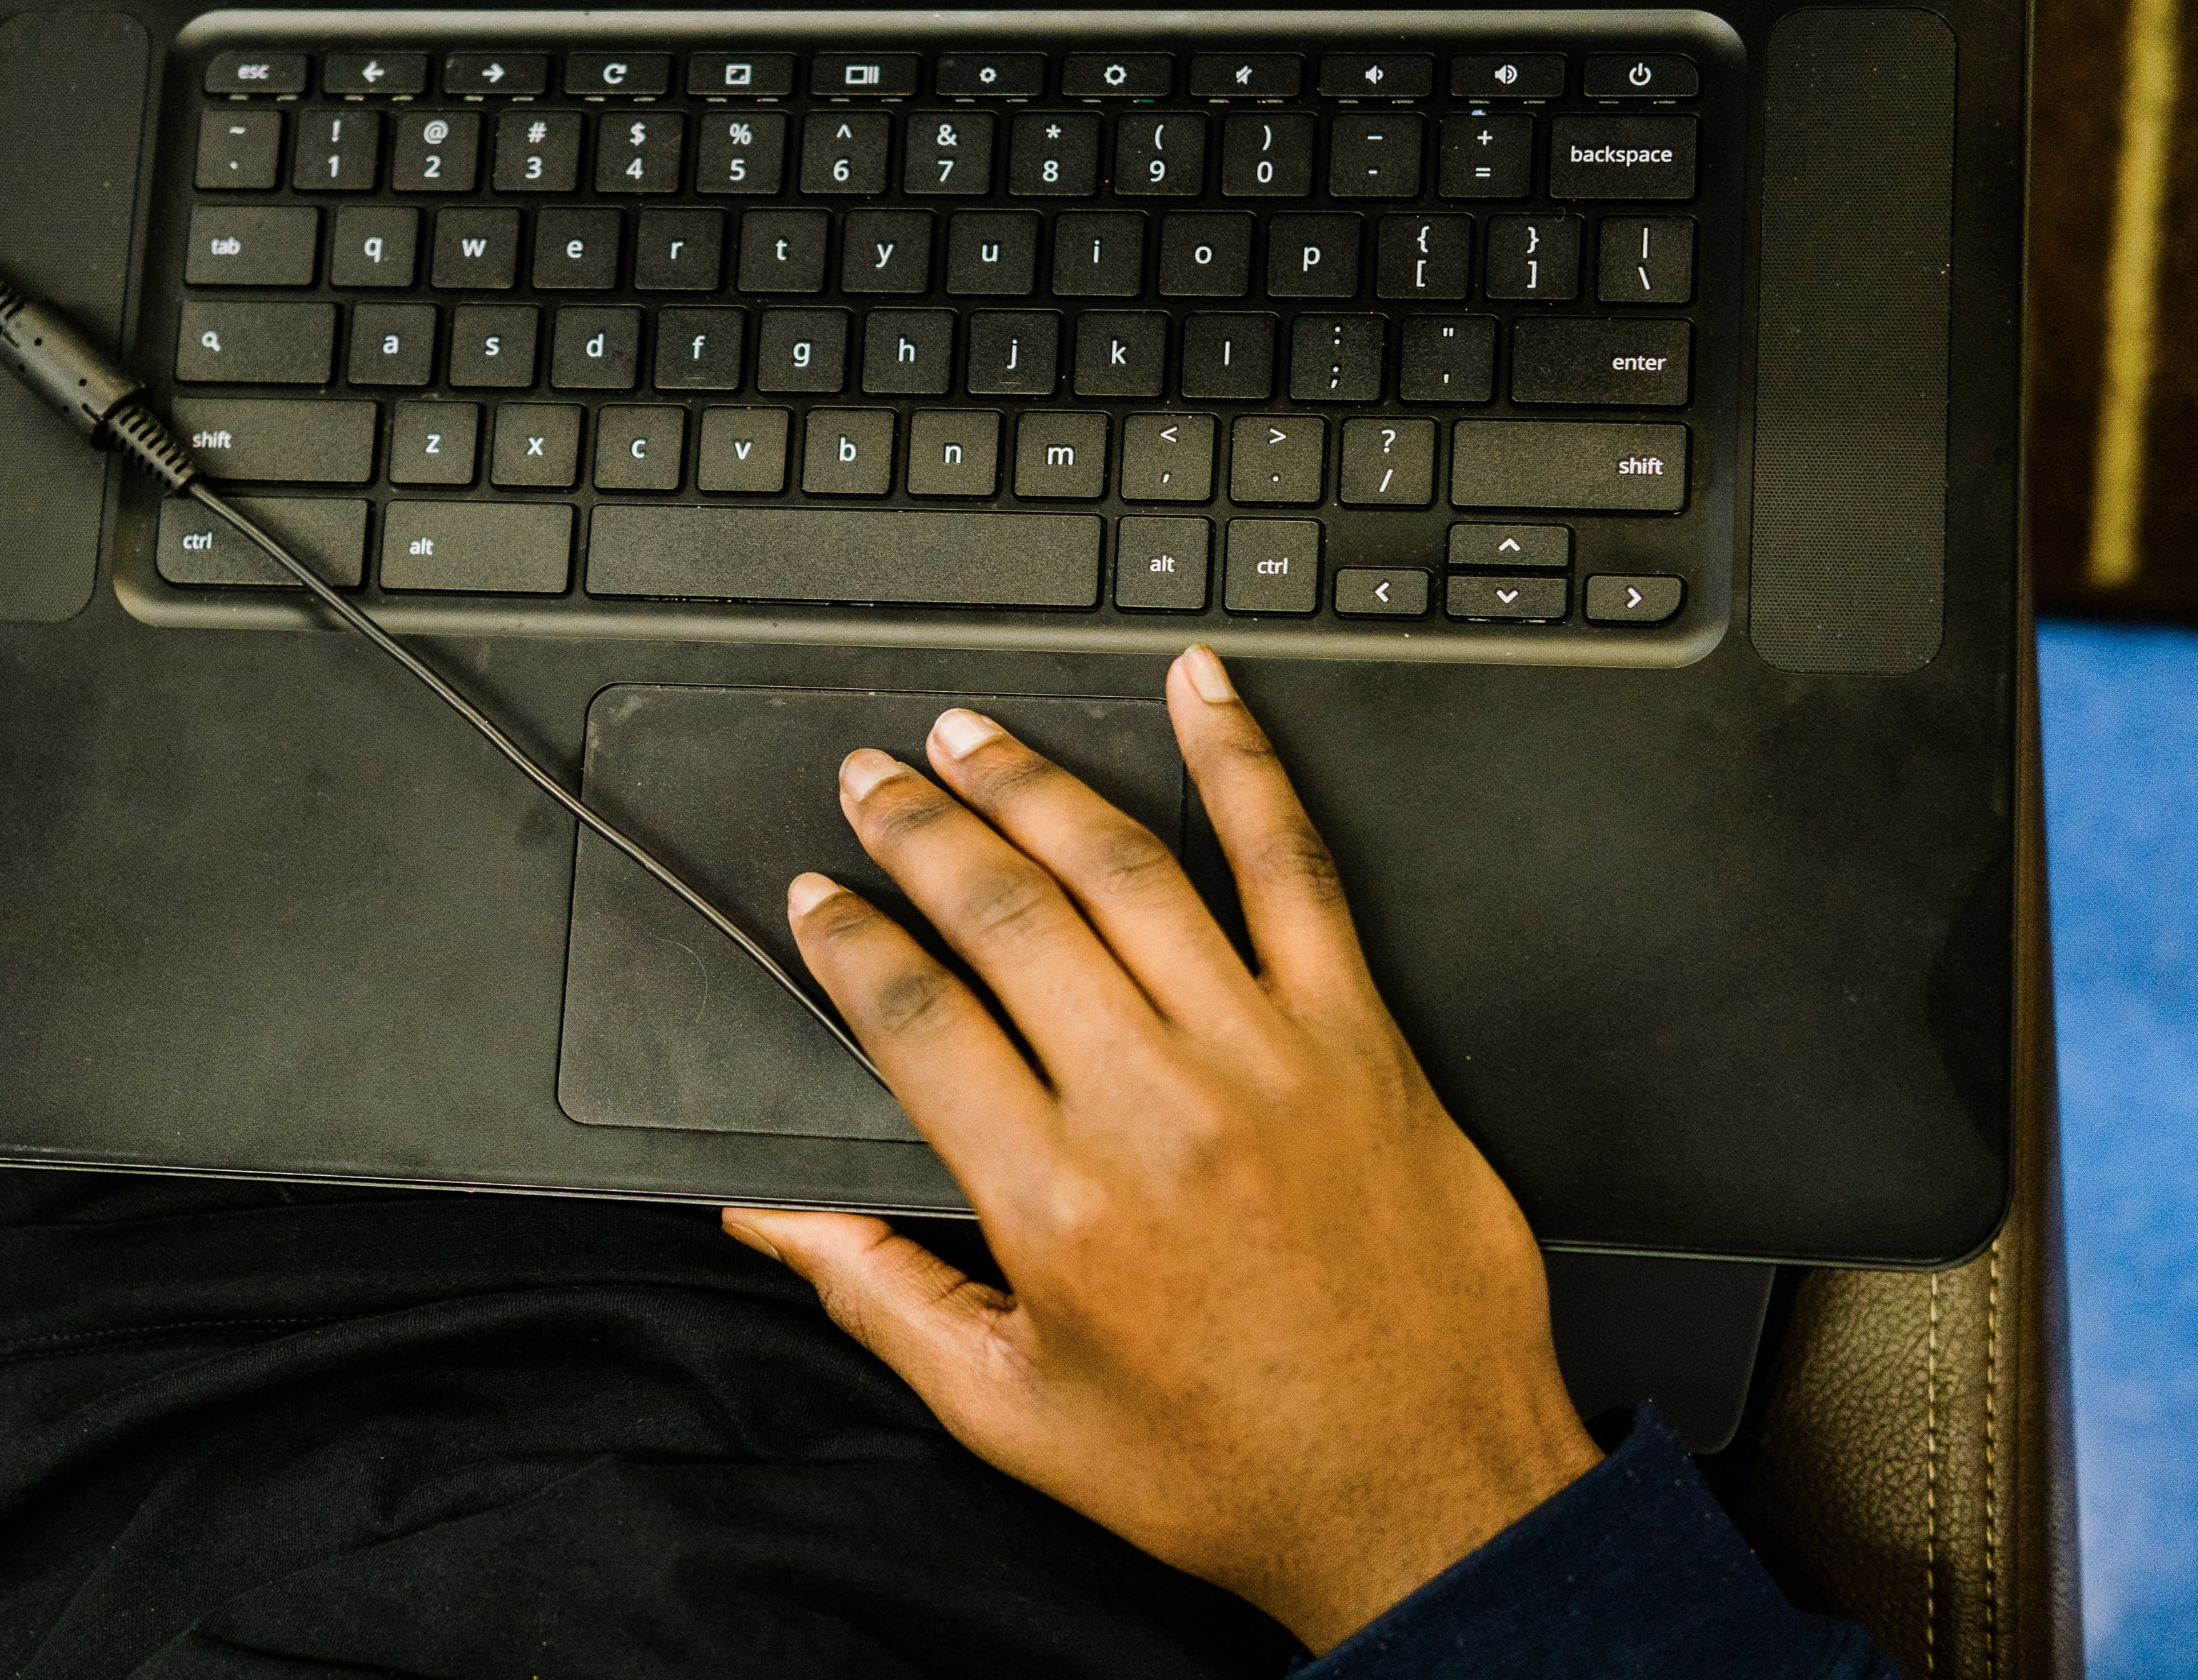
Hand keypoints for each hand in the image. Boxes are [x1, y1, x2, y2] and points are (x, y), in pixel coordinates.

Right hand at [724, 645, 1598, 1652]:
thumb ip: (877, 1294)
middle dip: (916, 827)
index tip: (816, 897)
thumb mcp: (1011, 1410)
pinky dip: (1245, 766)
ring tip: (970, 734)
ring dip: (1032, 783)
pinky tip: (1201, 695)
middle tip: (870, 778)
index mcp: (1053, 1199)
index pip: (913, 1014)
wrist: (1426, 1501)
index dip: (847, 939)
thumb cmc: (1229, 1467)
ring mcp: (1265, 1055)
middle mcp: (1152, 1105)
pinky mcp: (1360, 1037)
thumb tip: (771, 1216)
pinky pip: (1295, 868)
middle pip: (1003, 912)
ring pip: (1126, 868)